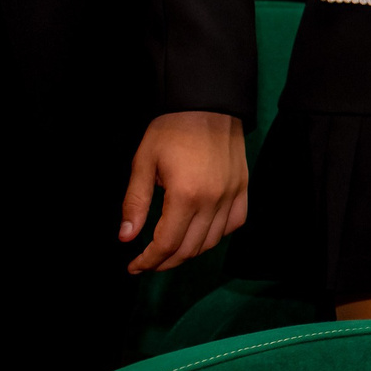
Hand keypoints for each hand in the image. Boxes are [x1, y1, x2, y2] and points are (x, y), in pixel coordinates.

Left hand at [121, 111, 248, 273]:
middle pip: (190, 248)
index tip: (134, 266)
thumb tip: (127, 237)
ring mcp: (232, 194)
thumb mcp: (143, 163)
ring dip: (190, 252)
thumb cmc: (171, 130)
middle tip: (148, 263)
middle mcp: (213, 200)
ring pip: (212, 240)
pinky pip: (235, 222)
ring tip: (171, 251)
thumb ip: (136, 203)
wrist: (207, 104)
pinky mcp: (243, 186)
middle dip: (166, 262)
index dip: (149, 260)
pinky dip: (218, 235)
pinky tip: (202, 232)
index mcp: (185, 195)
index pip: (167, 243)